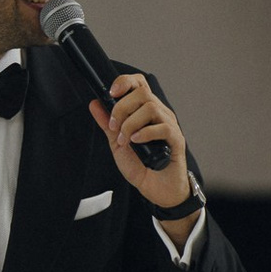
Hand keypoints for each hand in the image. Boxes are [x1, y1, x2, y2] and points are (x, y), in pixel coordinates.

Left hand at [88, 74, 194, 213]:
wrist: (157, 189)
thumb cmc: (141, 165)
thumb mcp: (117, 143)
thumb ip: (107, 123)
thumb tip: (94, 104)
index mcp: (146, 111)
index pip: (139, 84)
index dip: (125, 82)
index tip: (111, 92)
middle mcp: (160, 114)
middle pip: (143, 92)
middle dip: (122, 108)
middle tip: (114, 127)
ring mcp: (169, 125)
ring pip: (151, 107)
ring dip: (131, 124)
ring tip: (125, 140)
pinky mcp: (176, 139)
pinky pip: (163, 127)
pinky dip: (145, 133)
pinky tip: (135, 142)